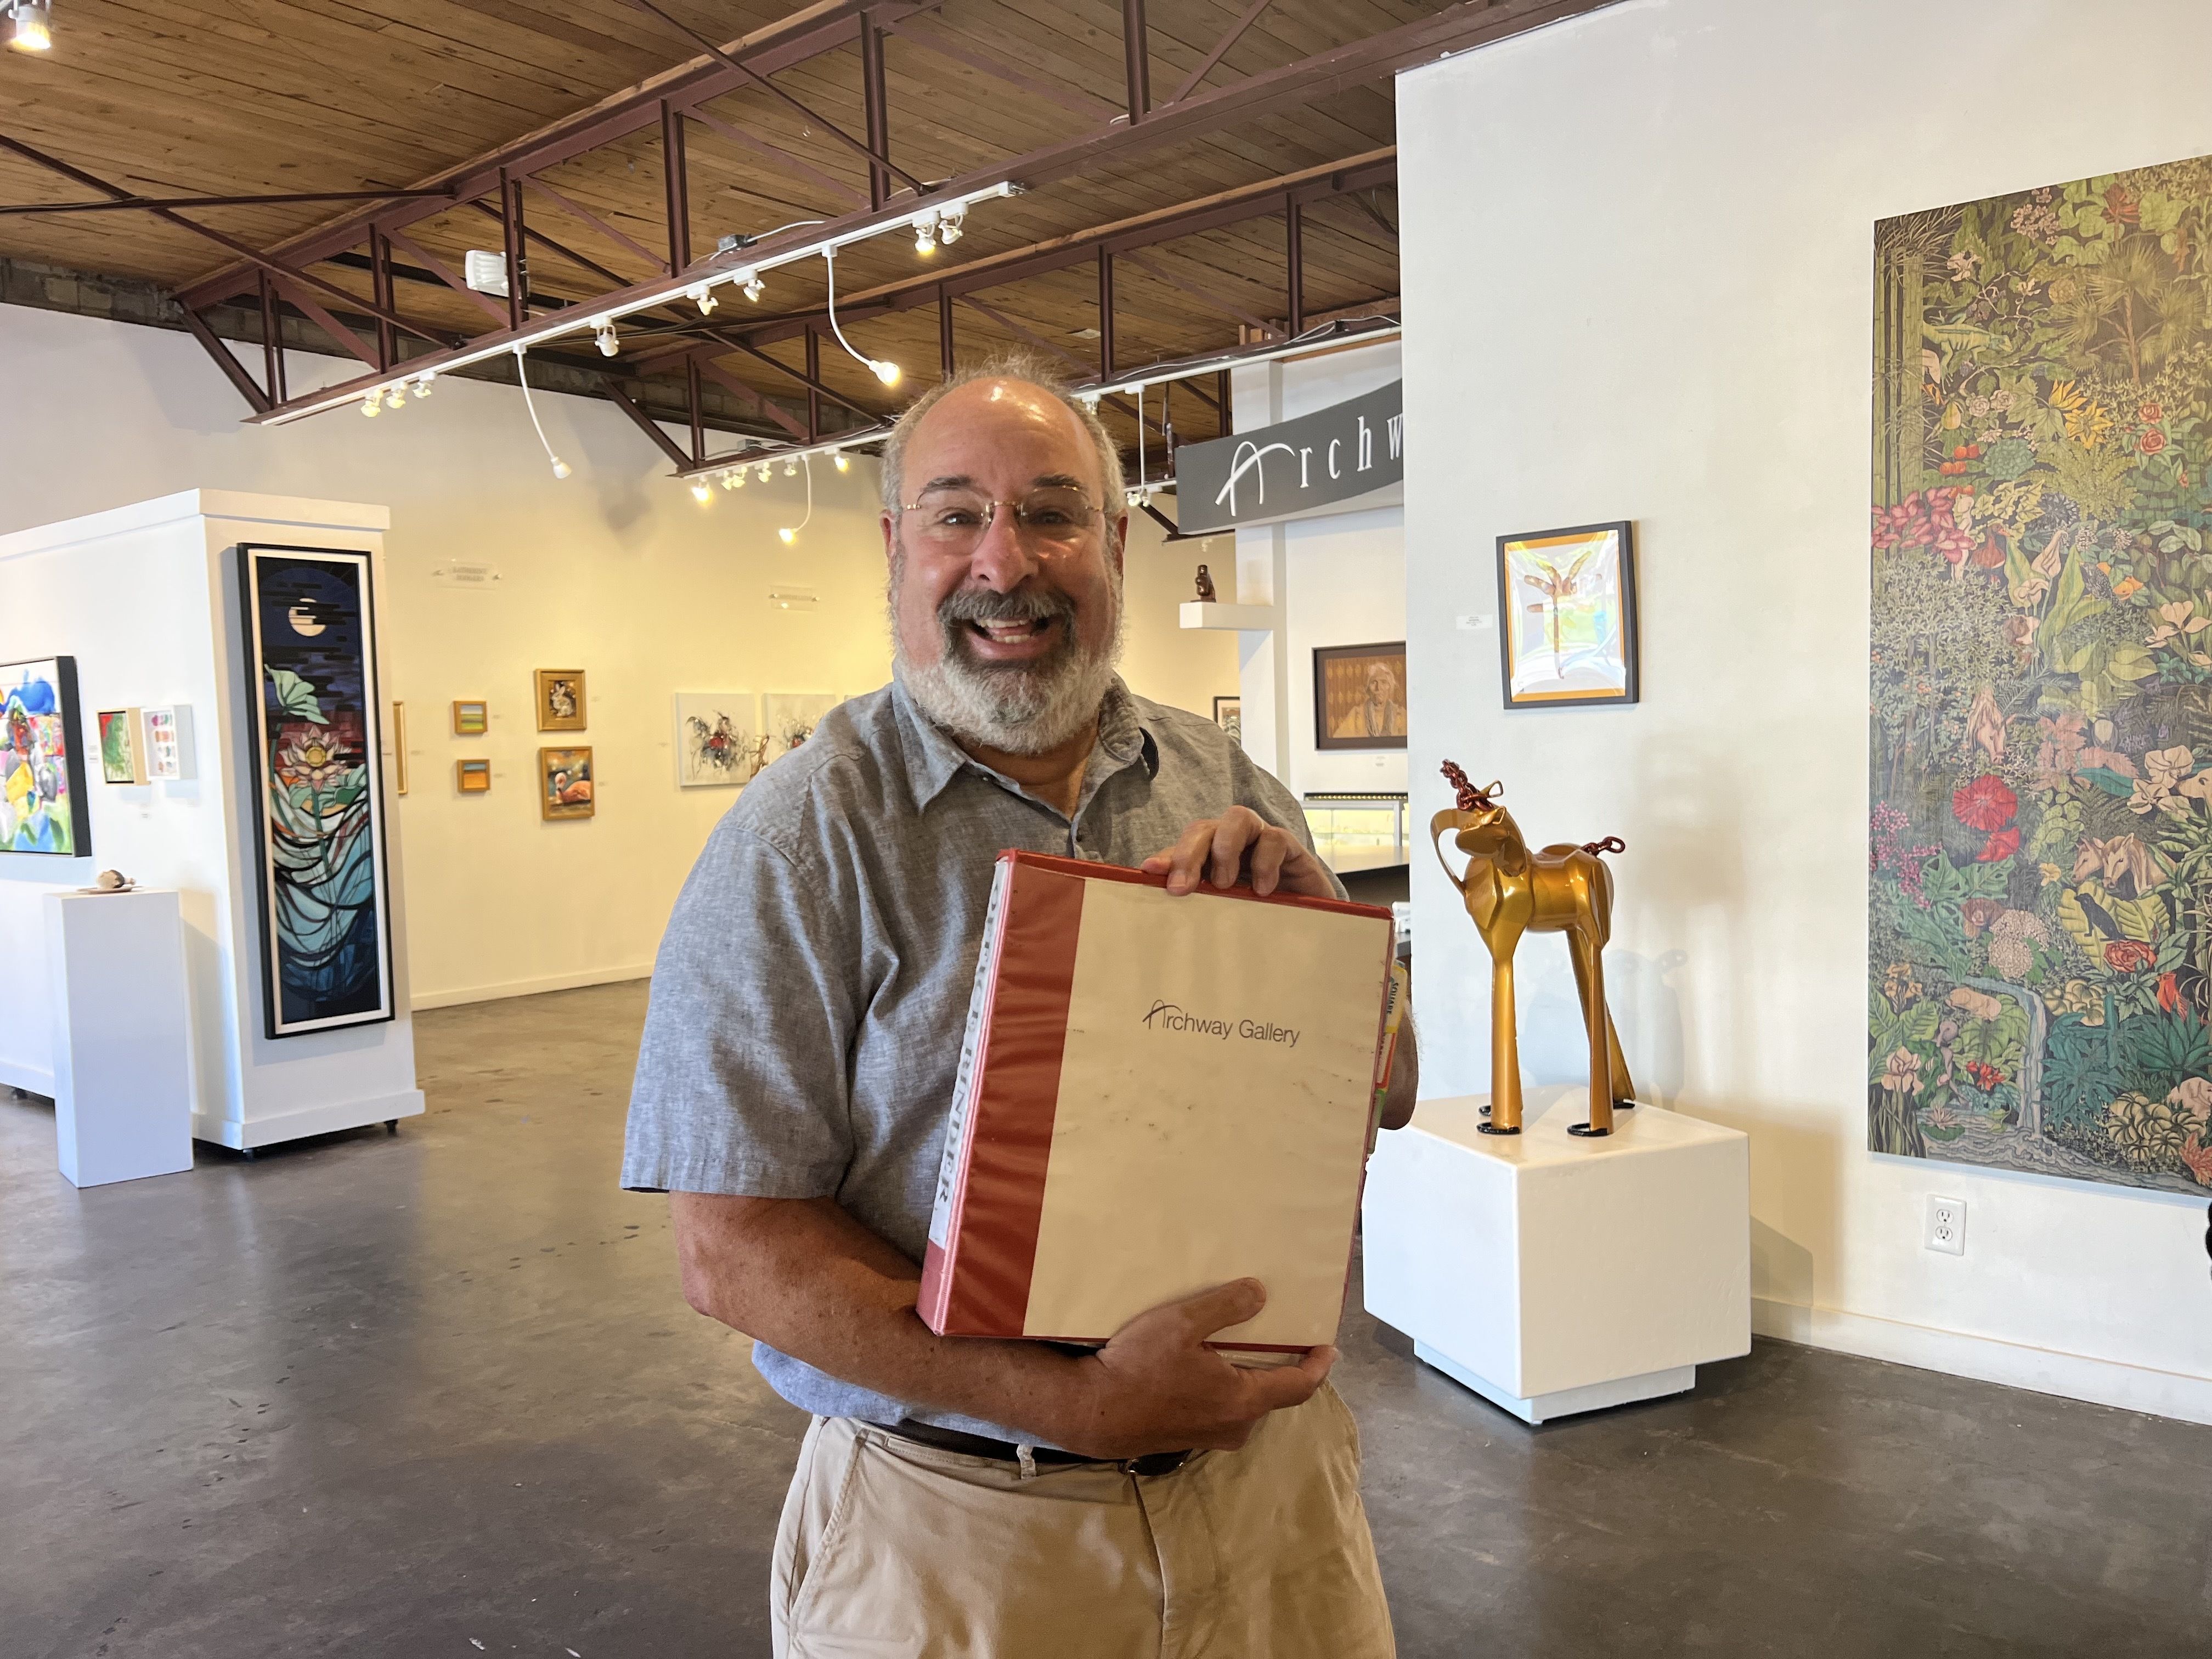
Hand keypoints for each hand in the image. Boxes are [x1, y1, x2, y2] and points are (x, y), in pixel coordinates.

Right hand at [1054, 1280, 1335, 1458]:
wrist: (1093, 1412)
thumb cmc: (1138, 1368)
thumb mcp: (1182, 1324)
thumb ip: (1226, 1307)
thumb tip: (1260, 1293)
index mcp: (1243, 1400)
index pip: (1300, 1386)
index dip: (1319, 1365)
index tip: (1329, 1347)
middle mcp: (1236, 1426)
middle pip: (1274, 1395)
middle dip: (1283, 1367)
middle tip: (1283, 1337)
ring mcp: (1212, 1436)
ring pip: (1247, 1404)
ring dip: (1252, 1377)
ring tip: (1245, 1347)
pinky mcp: (1190, 1438)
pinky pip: (1225, 1410)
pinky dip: (1229, 1388)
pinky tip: (1210, 1367)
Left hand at [1141, 805, 1335, 898]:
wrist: (1306, 924)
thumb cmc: (1258, 913)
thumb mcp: (1220, 907)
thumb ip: (1193, 894)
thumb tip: (1152, 879)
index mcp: (1210, 856)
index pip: (1183, 846)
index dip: (1167, 856)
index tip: (1150, 872)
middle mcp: (1231, 841)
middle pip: (1204, 828)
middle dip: (1189, 853)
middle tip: (1183, 887)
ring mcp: (1260, 839)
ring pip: (1238, 817)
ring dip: (1225, 847)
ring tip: (1224, 884)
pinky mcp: (1289, 846)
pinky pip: (1274, 839)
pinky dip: (1265, 862)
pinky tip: (1262, 890)